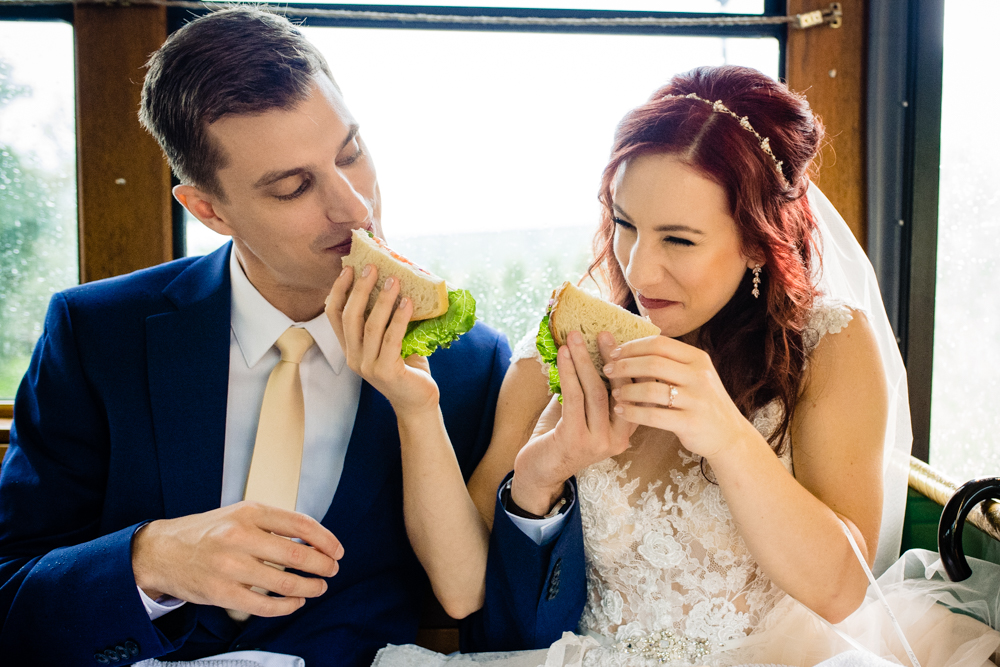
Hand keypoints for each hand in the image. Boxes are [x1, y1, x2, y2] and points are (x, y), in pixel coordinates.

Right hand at [131, 502, 343, 616]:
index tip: (337, 550)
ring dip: (310, 588)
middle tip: (332, 570)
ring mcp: (230, 566)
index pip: (300, 524)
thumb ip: (273, 523)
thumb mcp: (239, 514)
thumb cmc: (207, 532)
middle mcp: (240, 537)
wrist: (161, 552)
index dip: (326, 539)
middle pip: (297, 554)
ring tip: (318, 587)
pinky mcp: (222, 593)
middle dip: (323, 565)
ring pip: (285, 582)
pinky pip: (264, 605)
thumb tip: (315, 539)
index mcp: (249, 512)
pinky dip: (287, 606)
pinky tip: (295, 602)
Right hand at [326, 264, 438, 417]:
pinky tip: (408, 302)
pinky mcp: (386, 372)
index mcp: (350, 349)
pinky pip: (391, 339)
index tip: (348, 269)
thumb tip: (394, 282)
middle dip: (359, 289)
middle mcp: (353, 358)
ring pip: (370, 326)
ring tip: (394, 280)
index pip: (334, 316)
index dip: (339, 291)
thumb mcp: (391, 341)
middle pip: (349, 317)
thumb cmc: (407, 367)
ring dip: (382, 299)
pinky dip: (399, 318)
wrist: (418, 401)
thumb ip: (385, 320)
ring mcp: (368, 366)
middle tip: (372, 267)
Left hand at [510, 330, 635, 514]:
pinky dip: (568, 372)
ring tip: (573, 339)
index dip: (630, 365)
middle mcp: (618, 438)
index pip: (637, 393)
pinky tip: (563, 356)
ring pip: (595, 390)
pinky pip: (574, 397)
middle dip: (609, 357)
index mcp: (625, 430)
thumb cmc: (558, 440)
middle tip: (600, 333)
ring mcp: (599, 441)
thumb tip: (586, 349)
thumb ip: (588, 389)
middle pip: (620, 389)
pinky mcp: (576, 439)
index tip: (620, 339)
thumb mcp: (580, 412)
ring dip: (583, 360)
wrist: (538, 474)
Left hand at [604, 336, 757, 460]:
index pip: (659, 343)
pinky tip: (621, 411)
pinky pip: (653, 415)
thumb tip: (630, 347)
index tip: (614, 352)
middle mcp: (699, 376)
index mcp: (697, 358)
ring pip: (651, 389)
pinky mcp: (690, 422)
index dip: (632, 346)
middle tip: (607, 370)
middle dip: (625, 365)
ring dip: (627, 390)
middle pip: (653, 362)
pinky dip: (633, 413)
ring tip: (614, 393)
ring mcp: (697, 399)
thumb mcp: (694, 375)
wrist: (728, 435)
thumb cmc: (703, 402)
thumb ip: (670, 362)